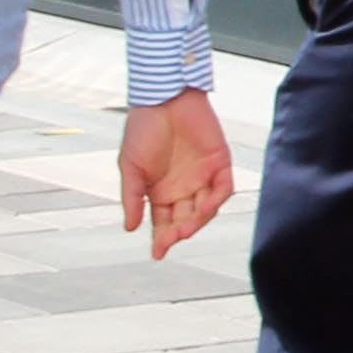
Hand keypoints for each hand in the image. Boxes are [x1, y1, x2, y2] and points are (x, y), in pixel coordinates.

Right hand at [120, 93, 233, 258]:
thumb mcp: (130, 167)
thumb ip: (132, 197)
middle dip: (178, 232)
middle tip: (171, 238)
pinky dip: (216, 199)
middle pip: (185, 219)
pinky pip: (222, 188)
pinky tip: (205, 206)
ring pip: (205, 208)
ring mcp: (202, 176)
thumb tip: (130, 228)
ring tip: (185, 227)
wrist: (162, 99)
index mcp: (160, 191)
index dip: (161, 239)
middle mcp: (183, 187)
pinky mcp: (220, 162)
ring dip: (197, 220)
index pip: (163, 222)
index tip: (157, 254)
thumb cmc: (143, 129)